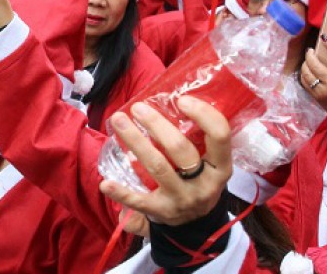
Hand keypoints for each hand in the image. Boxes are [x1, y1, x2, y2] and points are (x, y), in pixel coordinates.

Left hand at [98, 97, 231, 226]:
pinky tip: (105, 183)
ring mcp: (182, 200)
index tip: (182, 100)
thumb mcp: (211, 166)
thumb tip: (176, 97)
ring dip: (136, 141)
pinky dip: (121, 192)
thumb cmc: (199, 182)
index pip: (220, 136)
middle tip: (138, 108)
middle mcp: (204, 185)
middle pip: (181, 149)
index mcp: (221, 168)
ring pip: (157, 167)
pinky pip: (139, 201)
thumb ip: (200, 138)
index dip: (203, 114)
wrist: (197, 228)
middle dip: (157, 124)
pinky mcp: (162, 213)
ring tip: (119, 121)